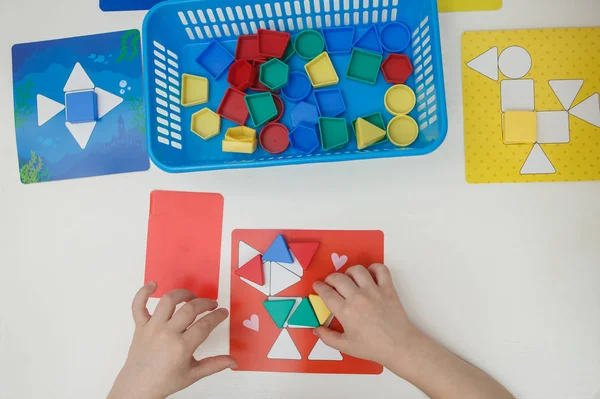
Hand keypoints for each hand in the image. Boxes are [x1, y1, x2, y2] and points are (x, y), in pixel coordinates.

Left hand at [108, 282, 236, 398]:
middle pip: (190, 309)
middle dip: (205, 303)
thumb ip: (215, 365)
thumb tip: (233, 362)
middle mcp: (167, 334)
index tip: (222, 313)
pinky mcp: (140, 326)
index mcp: (182, 347)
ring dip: (182, 294)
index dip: (217, 316)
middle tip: (211, 305)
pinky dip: (143, 292)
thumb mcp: (193, 374)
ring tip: (191, 297)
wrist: (138, 387)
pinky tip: (153, 285)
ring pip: (168, 301)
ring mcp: (152, 328)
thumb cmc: (165, 381)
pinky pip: (138, 305)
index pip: (205, 325)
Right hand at [313, 264, 421, 369]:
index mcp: (346, 311)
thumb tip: (315, 329)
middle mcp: (358, 297)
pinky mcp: (388, 288)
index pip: (326, 293)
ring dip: (349, 272)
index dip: (319, 287)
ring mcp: (374, 291)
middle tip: (330, 283)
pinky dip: (374, 268)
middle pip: (338, 278)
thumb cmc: (372, 347)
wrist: (399, 345)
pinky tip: (370, 275)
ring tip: (349, 279)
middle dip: (330, 278)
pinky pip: (380, 269)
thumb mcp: (346, 346)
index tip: (317, 286)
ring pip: (357, 270)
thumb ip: (328, 337)